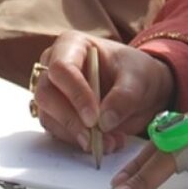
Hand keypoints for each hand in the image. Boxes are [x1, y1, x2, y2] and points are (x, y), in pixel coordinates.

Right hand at [32, 33, 173, 155]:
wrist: (140, 90)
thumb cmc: (136, 73)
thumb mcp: (139, 79)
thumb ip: (123, 97)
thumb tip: (104, 122)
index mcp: (72, 45)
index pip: (61, 68)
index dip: (75, 94)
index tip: (94, 118)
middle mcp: (54, 66)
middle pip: (46, 93)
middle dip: (70, 120)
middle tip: (95, 138)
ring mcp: (53, 91)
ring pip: (48, 116)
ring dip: (76, 135)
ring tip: (109, 142)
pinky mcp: (57, 114)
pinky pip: (57, 131)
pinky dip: (79, 142)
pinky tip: (104, 143)